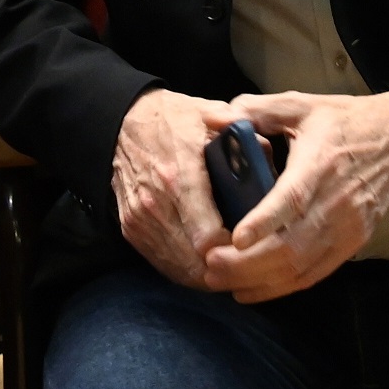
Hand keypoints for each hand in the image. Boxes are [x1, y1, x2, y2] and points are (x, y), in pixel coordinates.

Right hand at [111, 88, 238, 289]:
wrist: (120, 122)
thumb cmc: (168, 119)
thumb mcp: (207, 113)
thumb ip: (240, 131)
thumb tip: (268, 152)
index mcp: (180, 177)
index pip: (208, 237)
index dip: (235, 250)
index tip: (253, 245)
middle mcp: (156, 204)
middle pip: (196, 261)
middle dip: (226, 268)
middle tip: (249, 264)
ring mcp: (141, 220)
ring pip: (180, 269)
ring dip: (207, 274)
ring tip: (232, 268)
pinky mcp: (130, 228)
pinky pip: (162, 264)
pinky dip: (185, 269)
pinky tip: (205, 265)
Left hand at [201, 90, 388, 303]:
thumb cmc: (342, 121)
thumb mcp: (300, 104)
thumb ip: (256, 108)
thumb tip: (215, 119)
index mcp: (320, 163)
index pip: (294, 199)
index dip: (265, 221)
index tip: (236, 239)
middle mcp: (336, 201)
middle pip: (292, 245)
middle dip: (247, 263)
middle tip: (209, 266)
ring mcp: (347, 228)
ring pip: (302, 267)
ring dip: (259, 281)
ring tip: (220, 280)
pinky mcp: (352, 244)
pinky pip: (315, 274)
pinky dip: (282, 288)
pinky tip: (250, 289)